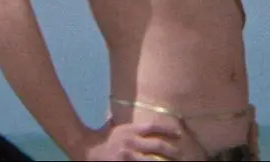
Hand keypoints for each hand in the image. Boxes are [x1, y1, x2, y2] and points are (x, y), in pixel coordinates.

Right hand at [74, 120, 193, 160]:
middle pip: (157, 145)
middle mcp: (130, 142)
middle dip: (172, 150)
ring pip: (152, 161)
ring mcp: (127, 156)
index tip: (179, 134)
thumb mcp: (115, 127)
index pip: (153, 126)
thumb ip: (127, 123)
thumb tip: (133, 111)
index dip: (168, 129)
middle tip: (182, 155)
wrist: (87, 150)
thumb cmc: (103, 138)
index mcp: (129, 129)